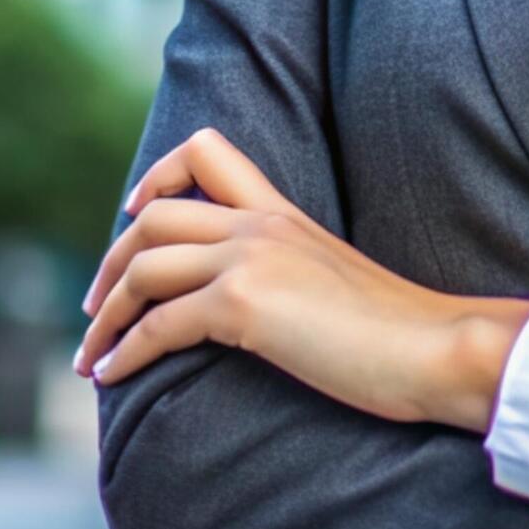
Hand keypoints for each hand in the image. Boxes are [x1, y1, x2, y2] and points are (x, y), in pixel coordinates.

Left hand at [74, 127, 528, 431]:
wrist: (437, 346)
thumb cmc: (401, 331)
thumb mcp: (335, 281)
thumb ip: (293, 274)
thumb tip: (264, 307)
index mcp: (284, 213)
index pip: (205, 152)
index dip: (155, 178)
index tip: (134, 217)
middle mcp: (261, 224)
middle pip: (153, 217)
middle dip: (110, 264)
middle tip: (95, 309)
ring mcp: (251, 259)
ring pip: (144, 267)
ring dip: (105, 314)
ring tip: (90, 355)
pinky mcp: (245, 305)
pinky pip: (159, 323)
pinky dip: (124, 351)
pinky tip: (112, 376)